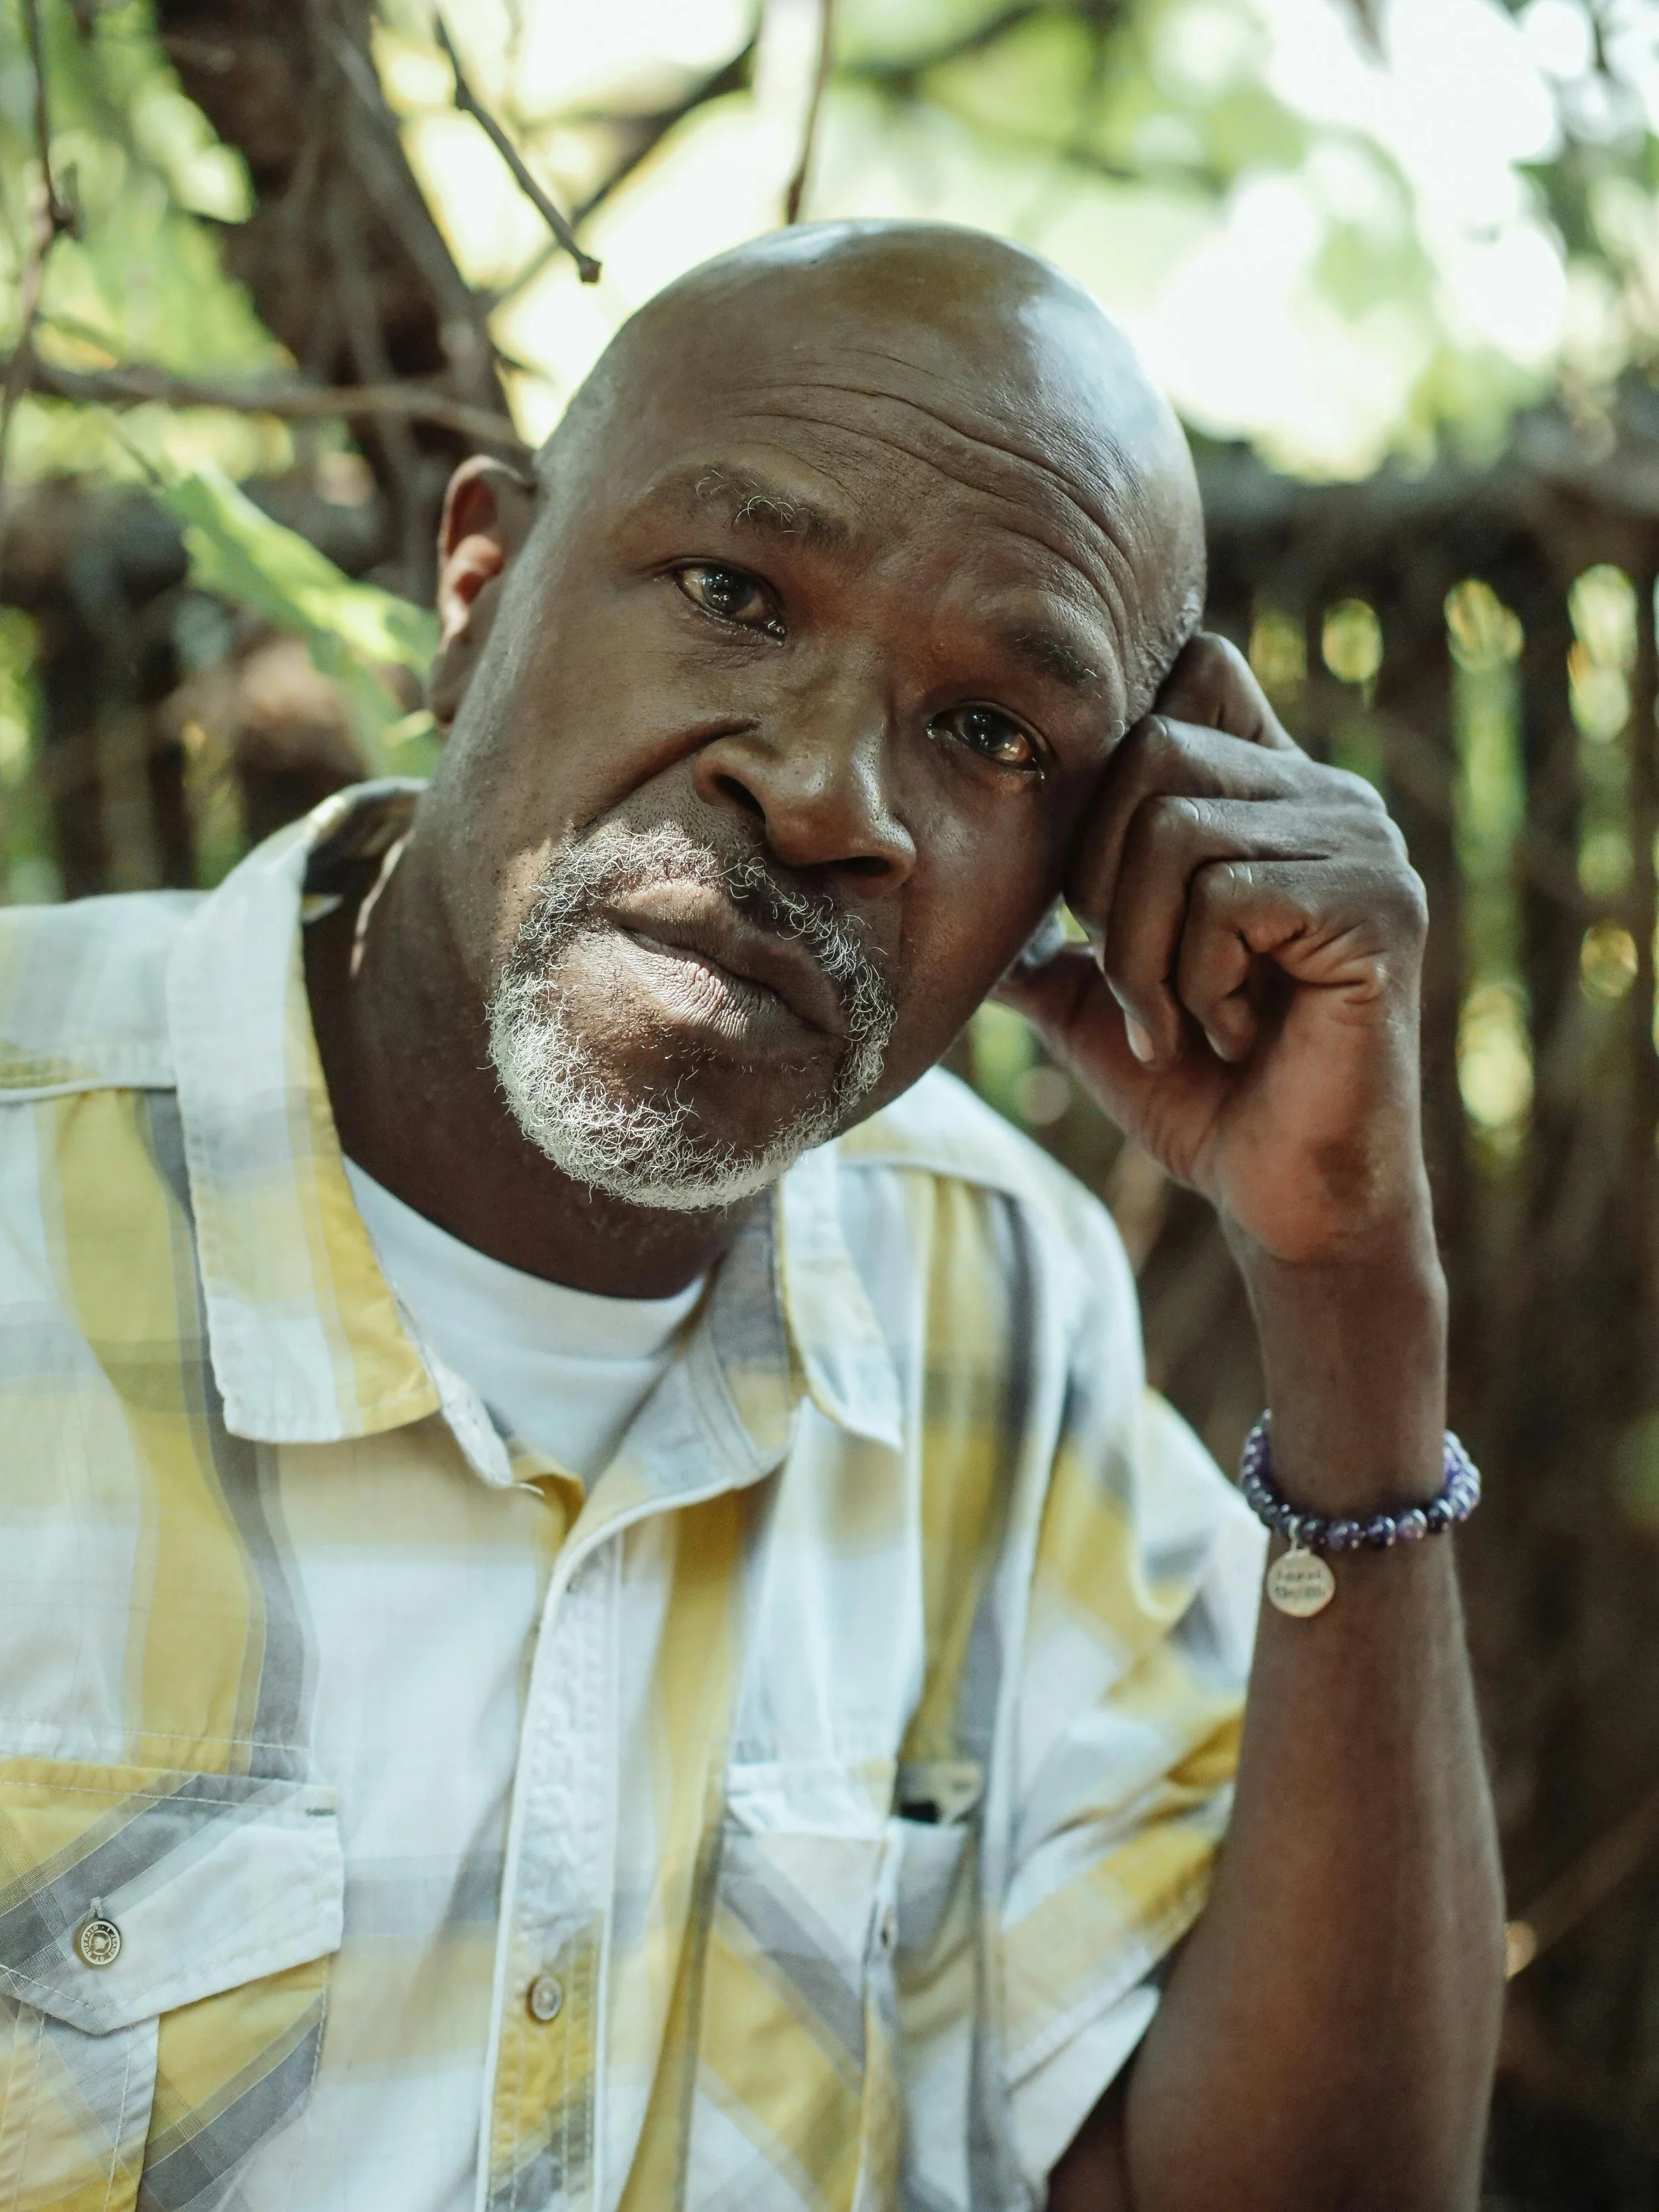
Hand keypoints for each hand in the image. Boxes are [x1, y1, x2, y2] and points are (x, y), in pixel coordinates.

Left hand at [998, 634, 1431, 1267]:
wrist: (1281, 1197)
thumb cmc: (1197, 1092)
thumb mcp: (1094, 996)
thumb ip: (1037, 933)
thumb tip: (937, 882)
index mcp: (1269, 793)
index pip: (1198, 663)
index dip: (1120, 741)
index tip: (1093, 880)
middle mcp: (1329, 794)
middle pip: (1152, 745)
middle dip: (1100, 881)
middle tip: (1133, 983)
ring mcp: (1364, 843)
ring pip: (1175, 826)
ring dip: (1141, 948)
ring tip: (1179, 1020)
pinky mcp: (1379, 905)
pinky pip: (1227, 896)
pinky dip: (1196, 981)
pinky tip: (1231, 1034)